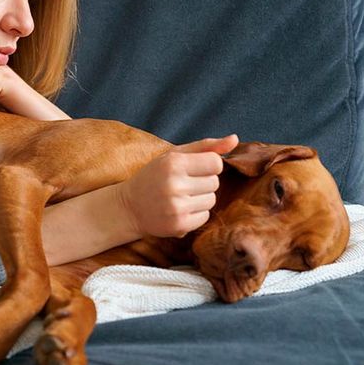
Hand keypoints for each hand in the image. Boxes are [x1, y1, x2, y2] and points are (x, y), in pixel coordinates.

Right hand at [118, 134, 238, 237]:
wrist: (129, 207)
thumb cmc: (154, 176)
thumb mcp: (174, 155)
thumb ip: (205, 146)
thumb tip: (235, 139)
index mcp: (173, 163)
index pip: (216, 163)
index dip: (208, 165)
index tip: (193, 169)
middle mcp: (175, 185)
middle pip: (215, 182)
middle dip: (203, 183)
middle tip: (183, 184)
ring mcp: (177, 207)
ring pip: (212, 200)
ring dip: (200, 198)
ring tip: (181, 197)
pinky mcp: (179, 225)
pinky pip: (205, 216)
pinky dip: (196, 214)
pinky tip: (180, 210)